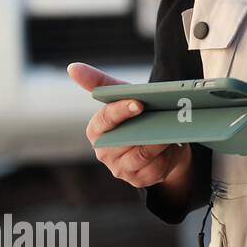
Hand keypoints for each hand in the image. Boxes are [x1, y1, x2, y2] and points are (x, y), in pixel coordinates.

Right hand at [68, 62, 190, 188]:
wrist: (162, 142)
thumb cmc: (137, 116)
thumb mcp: (123, 97)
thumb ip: (100, 84)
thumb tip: (72, 67)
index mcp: (97, 130)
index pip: (104, 120)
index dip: (120, 111)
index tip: (138, 103)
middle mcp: (104, 151)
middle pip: (124, 140)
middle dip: (145, 129)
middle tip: (164, 118)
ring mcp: (120, 168)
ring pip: (141, 155)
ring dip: (158, 143)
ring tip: (172, 131)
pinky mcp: (139, 179)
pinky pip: (154, 169)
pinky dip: (166, 157)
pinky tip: (174, 147)